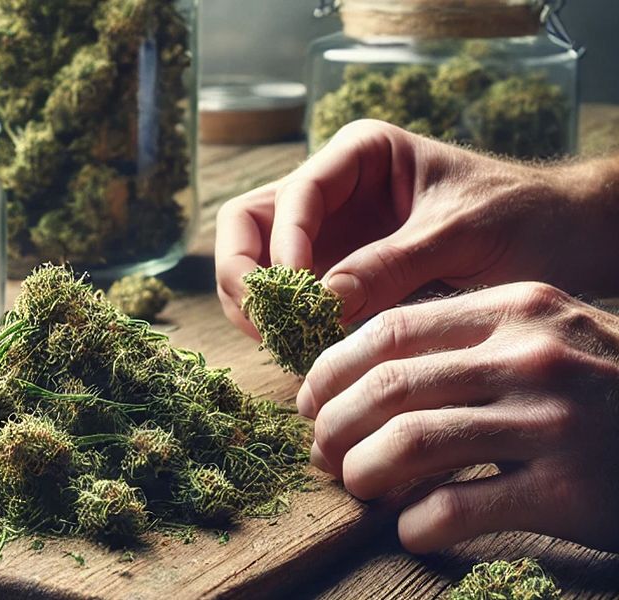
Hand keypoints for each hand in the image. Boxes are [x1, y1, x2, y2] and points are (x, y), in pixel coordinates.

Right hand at [215, 120, 618, 335]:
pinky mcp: (336, 277)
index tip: (299, 291)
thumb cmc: (524, 217)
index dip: (283, 242)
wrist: (564, 240)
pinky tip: (307, 352)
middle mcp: (332, 192)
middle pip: (250, 224)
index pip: (292, 193)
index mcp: (359, 156)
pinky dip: (286, 325)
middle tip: (266, 322)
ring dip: (259, 304)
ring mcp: (329, 236)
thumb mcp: (461, 234)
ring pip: (257, 264)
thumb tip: (322, 303)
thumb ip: (392, 263)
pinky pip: (289, 299)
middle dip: (246, 273)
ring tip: (286, 343)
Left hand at [299, 282, 618, 552]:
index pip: (392, 329)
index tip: (310, 399)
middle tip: (321, 451)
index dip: (333, 368)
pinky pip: (457, 507)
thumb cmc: (606, 389)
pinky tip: (410, 527)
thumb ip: (465, 343)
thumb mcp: (546, 336)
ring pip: (411, 444)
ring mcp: (554, 423)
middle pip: (389, 386)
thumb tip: (360, 378)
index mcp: (516, 311)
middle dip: (334, 423)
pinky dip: (417, 522)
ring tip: (355, 486)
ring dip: (363, 471)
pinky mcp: (569, 491)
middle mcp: (532, 358)